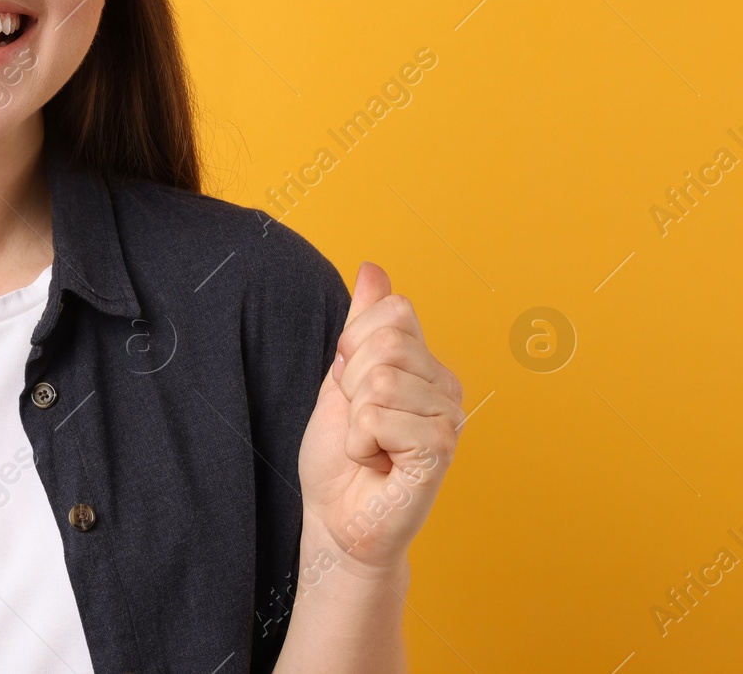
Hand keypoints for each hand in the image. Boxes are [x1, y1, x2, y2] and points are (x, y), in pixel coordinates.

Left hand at [295, 262, 462, 577]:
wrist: (336, 518)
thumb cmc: (340, 455)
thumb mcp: (341, 377)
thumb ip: (362, 323)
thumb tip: (374, 268)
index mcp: (427, 364)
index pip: (393, 311)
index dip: (352, 346)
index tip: (353, 387)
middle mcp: (447, 387)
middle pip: (384, 342)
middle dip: (350, 383)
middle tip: (361, 423)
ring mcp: (449, 418)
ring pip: (378, 381)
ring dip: (354, 418)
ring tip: (370, 445)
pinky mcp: (440, 450)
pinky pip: (379, 418)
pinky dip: (361, 442)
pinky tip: (377, 462)